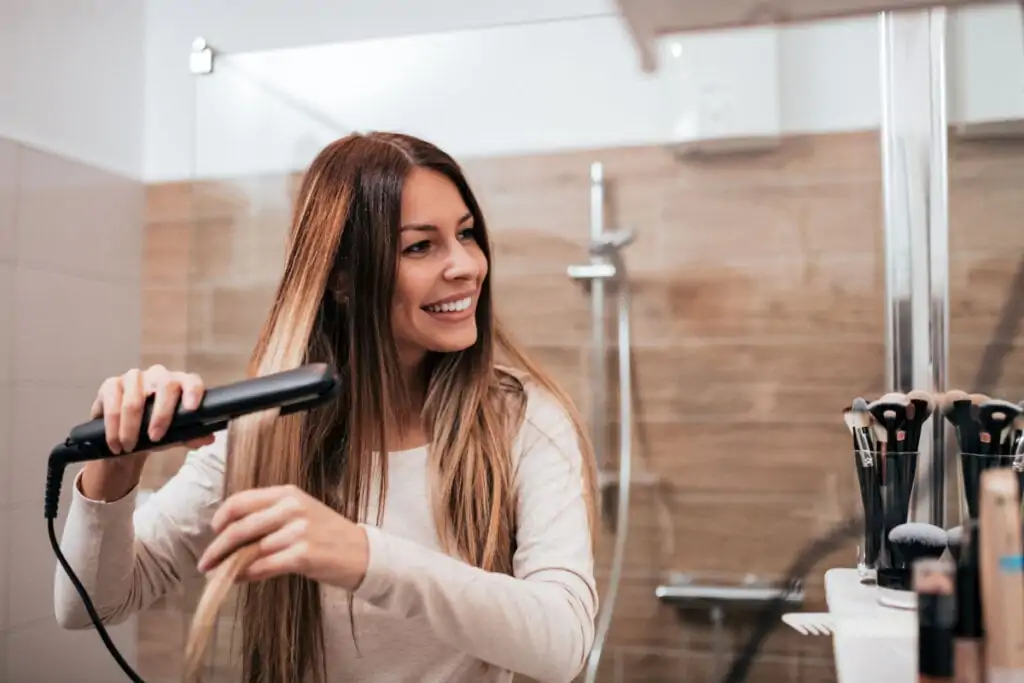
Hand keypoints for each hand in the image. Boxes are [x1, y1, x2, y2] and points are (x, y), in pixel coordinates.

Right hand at [90, 364, 215, 455]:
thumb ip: (191, 436)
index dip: (193, 392)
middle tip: (155, 438)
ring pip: (135, 400)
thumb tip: (208, 439)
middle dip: (161, 416)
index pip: (192, 382)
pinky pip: (112, 404)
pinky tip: (115, 442)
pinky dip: (113, 428)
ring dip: (131, 428)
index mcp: (181, 384)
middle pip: (165, 386)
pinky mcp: (111, 384)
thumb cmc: (157, 429)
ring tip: (128, 448)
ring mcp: (134, 377)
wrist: (126, 435)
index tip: (192, 408)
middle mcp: (159, 375)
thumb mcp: (175, 436)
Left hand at [197, 485, 369, 590]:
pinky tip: (239, 579)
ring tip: (220, 574)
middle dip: (217, 547)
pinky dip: (247, 575)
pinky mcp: (303, 554)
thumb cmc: (327, 534)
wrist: (361, 552)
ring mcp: (298, 531)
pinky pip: (263, 566)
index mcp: (288, 493)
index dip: (222, 517)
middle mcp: (292, 508)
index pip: (241, 500)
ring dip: (230, 565)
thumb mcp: (300, 514)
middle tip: (205, 562)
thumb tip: (230, 536)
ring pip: (250, 550)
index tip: (213, 532)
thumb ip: (268, 517)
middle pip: (240, 527)